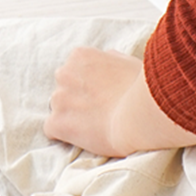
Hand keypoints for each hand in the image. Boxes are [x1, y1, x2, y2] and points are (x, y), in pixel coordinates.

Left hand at [43, 47, 195, 158]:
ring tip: (94, 127)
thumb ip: (110, 59)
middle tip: (99, 113)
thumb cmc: (144, 89)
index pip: (74, 71)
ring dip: (71, 117)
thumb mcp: (128, 62)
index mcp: (80, 56)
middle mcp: (64, 73)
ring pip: (58, 109)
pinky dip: (63, 135)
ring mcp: (59, 98)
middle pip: (64, 89)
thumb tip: (106, 58)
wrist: (140, 115)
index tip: (102, 97)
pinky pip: (51, 130)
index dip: (88, 87)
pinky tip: (81, 138)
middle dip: (77, 100)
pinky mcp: (58, 123)